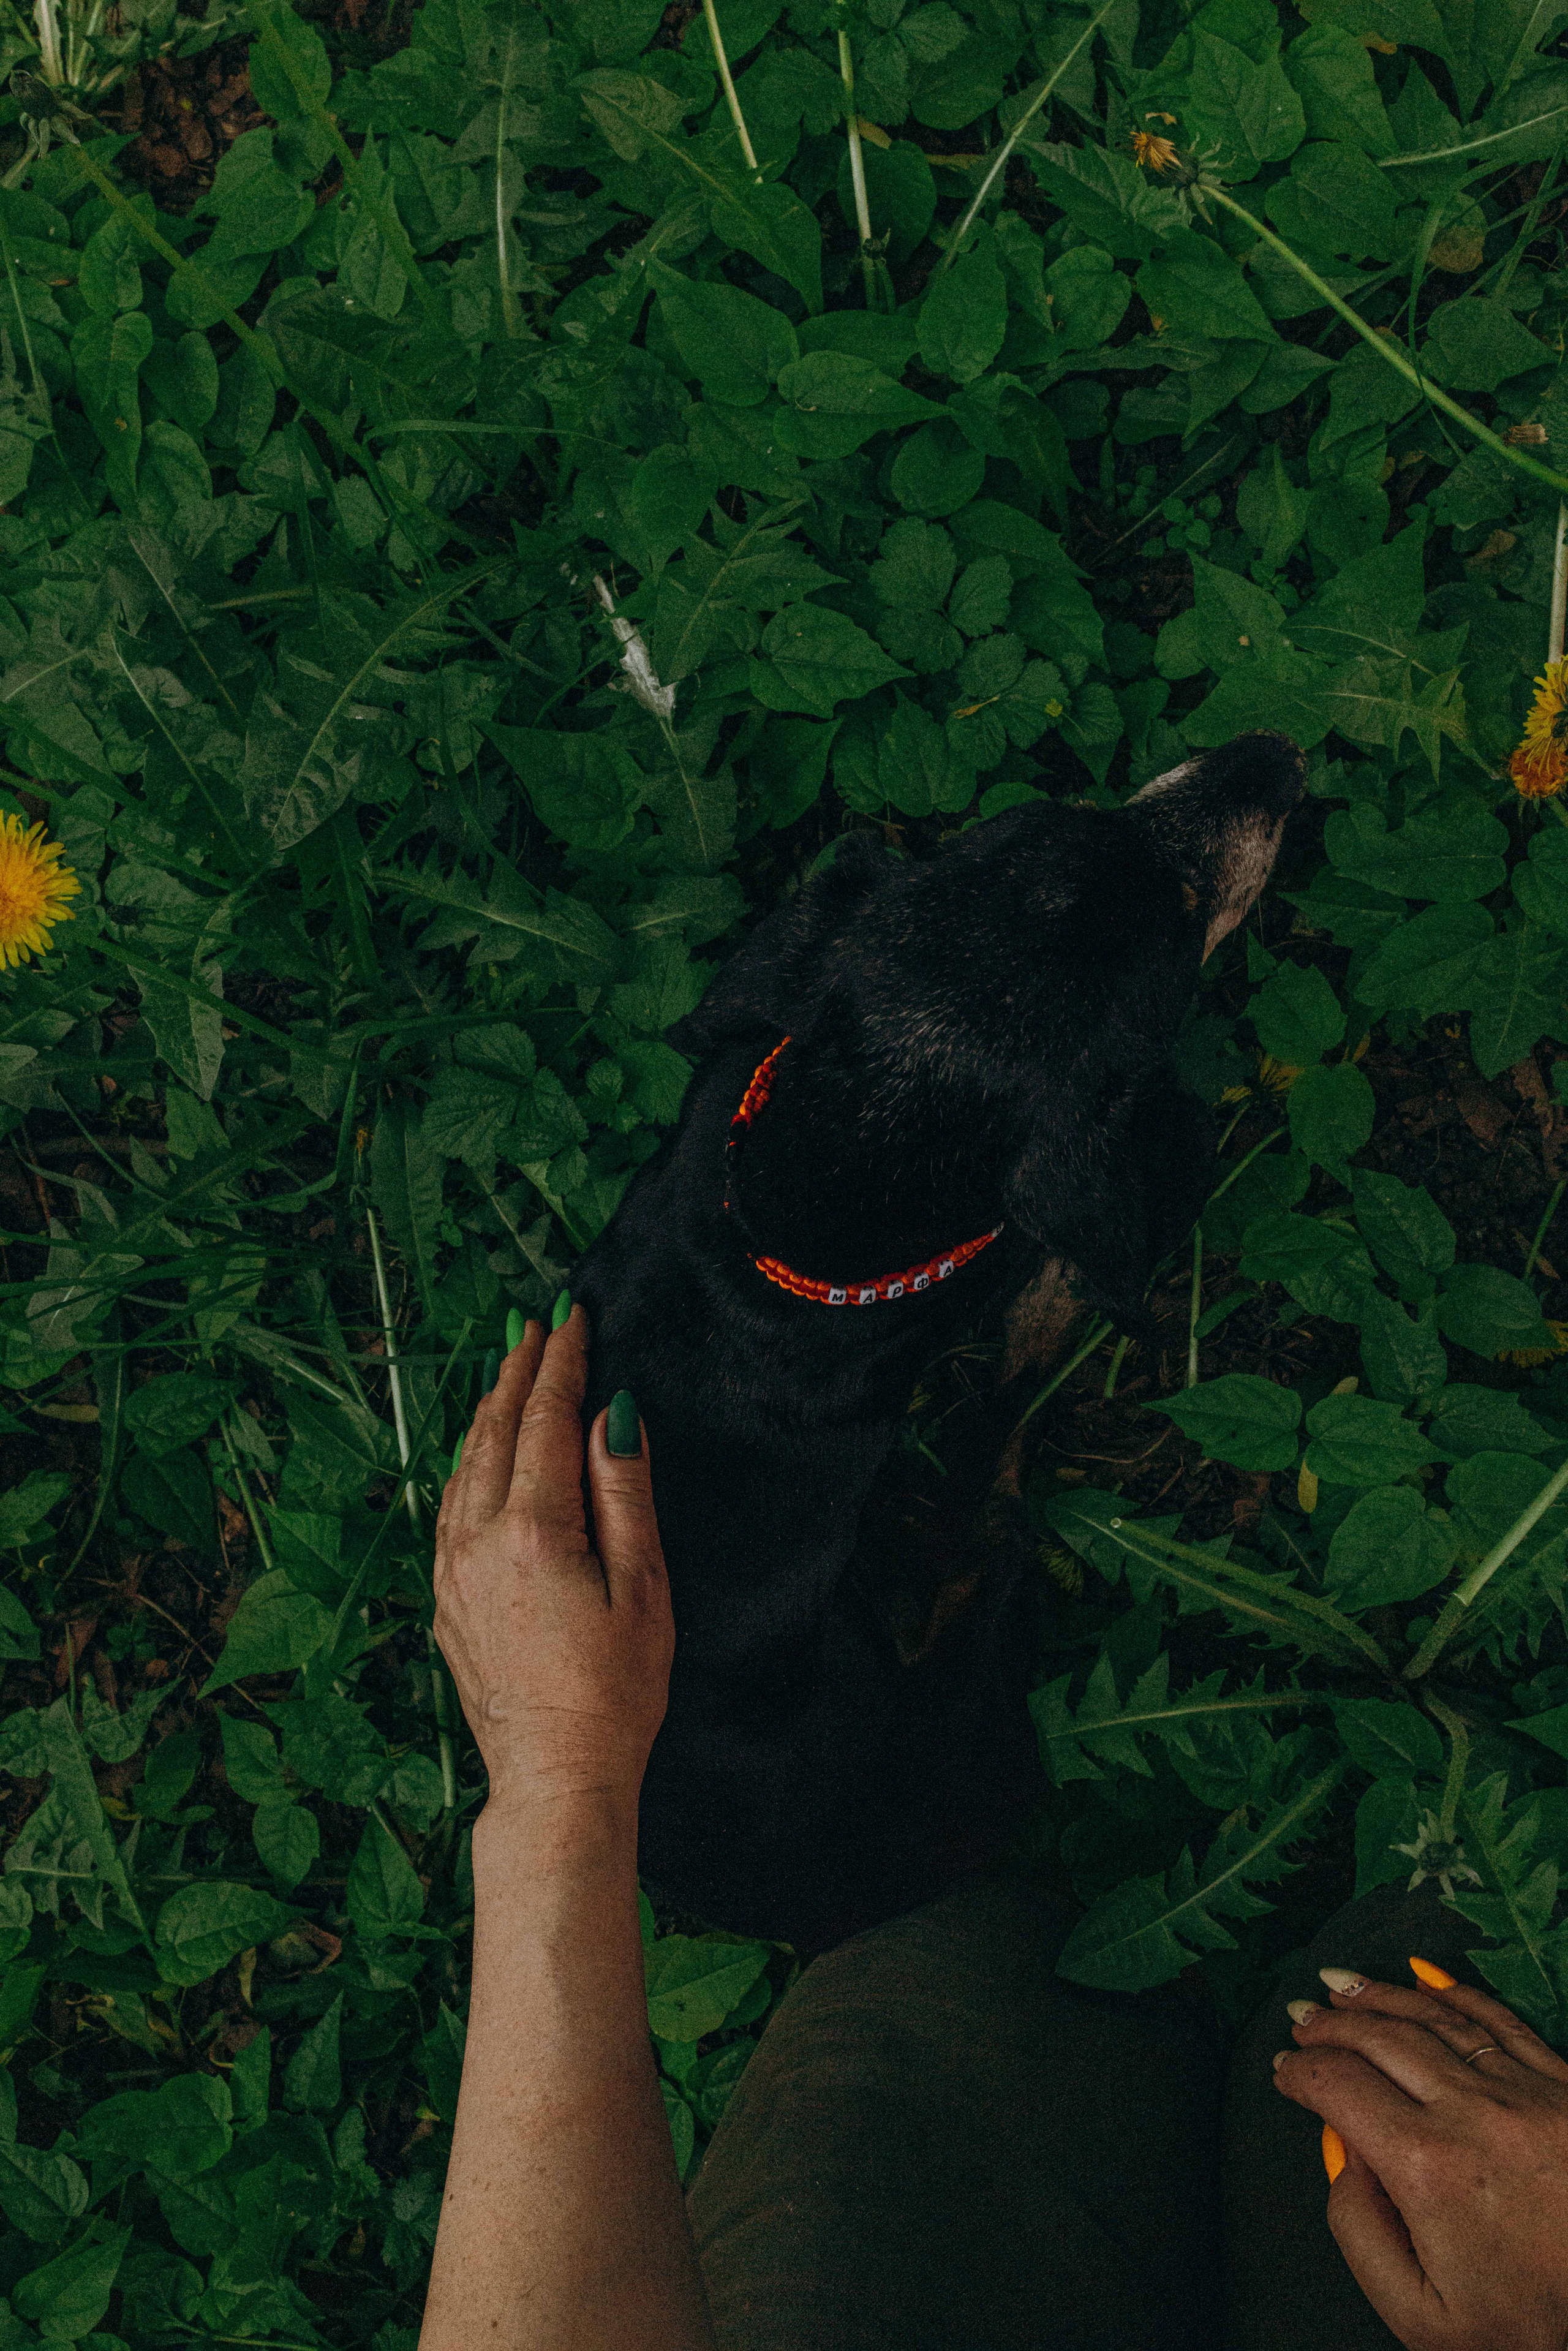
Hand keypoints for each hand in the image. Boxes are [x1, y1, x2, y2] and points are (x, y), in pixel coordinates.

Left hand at [433, 1307, 672, 1826]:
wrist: (556, 1773)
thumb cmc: (616, 1691)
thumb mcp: (642, 1586)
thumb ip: (624, 1492)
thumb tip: (614, 1413)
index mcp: (535, 1531)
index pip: (547, 1419)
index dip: (562, 1363)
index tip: (573, 1317)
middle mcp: (479, 1541)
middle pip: (497, 1430)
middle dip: (518, 1370)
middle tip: (536, 1323)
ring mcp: (453, 1570)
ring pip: (465, 1464)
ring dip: (489, 1409)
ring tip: (508, 1367)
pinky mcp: (445, 1598)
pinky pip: (450, 1505)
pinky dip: (468, 1461)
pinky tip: (479, 1449)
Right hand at [1273, 1961, 1567, 2350]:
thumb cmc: (1518, 2326)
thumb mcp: (1415, 2311)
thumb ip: (1357, 2228)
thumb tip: (1342, 2152)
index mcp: (1428, 2166)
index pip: (1340, 2086)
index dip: (1300, 2072)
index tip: (1283, 2070)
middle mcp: (1475, 2114)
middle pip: (1380, 2040)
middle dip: (1328, 2024)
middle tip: (1300, 2018)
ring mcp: (1525, 2093)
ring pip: (1435, 2019)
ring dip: (1380, 1996)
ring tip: (1341, 1986)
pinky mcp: (1565, 2090)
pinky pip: (1501, 2022)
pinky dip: (1456, 1993)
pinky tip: (1424, 1978)